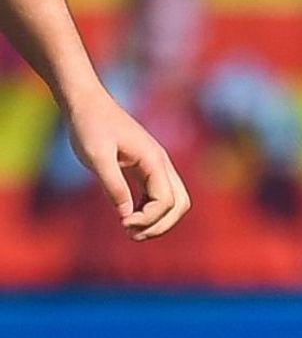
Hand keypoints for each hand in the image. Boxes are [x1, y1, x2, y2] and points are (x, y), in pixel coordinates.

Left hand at [64, 94, 188, 240]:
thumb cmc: (89, 125)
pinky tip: (127, 215)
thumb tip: (127, 217)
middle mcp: (161, 164)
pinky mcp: (145, 166)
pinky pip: (157, 194)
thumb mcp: (96, 157)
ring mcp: (155, 165)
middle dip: (162, 225)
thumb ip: (113, 186)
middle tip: (134, 236)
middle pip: (180, 204)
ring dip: (158, 220)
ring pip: (174, 201)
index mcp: (154, 160)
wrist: (85, 101)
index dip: (148, 219)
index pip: (166, 201)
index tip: (122, 224)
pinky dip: (148, 210)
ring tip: (131, 232)